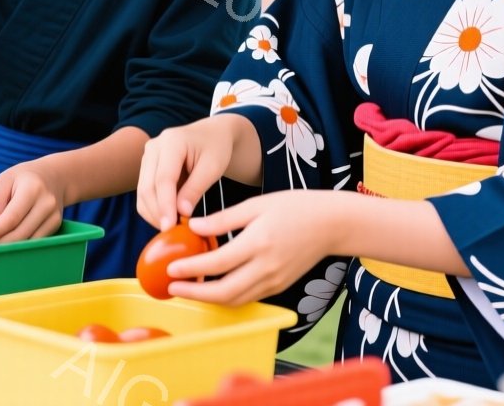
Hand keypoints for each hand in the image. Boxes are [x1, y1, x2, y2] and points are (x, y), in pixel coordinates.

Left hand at [0, 158, 69, 245]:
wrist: (54, 176)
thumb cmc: (24, 177)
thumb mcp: (5, 180)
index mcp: (32, 188)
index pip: (11, 217)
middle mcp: (46, 204)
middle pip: (20, 233)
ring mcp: (54, 216)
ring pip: (28, 241)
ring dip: (8, 247)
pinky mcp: (56, 225)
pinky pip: (35, 242)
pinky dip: (20, 245)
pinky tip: (7, 243)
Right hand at [137, 116, 245, 230]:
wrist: (211, 134)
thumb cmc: (216, 148)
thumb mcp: (213, 167)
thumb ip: (196, 188)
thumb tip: (181, 213)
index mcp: (172, 142)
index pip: (163, 179)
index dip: (165, 205)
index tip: (170, 227)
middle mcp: (154, 147)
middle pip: (148, 187)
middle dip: (158, 213)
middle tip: (172, 233)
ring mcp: (147, 156)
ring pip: (142, 193)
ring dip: (154, 214)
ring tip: (173, 228)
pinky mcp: (146, 167)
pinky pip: (144, 193)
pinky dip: (154, 209)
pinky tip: (169, 218)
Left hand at [164, 192, 338, 306]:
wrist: (331, 225)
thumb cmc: (295, 208)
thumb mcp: (257, 204)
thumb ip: (224, 219)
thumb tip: (193, 227)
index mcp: (259, 243)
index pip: (218, 263)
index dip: (192, 268)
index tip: (172, 268)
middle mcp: (266, 267)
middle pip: (224, 292)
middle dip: (195, 293)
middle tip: (172, 287)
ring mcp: (274, 281)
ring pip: (235, 300)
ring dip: (208, 298)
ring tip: (187, 289)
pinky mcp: (278, 287)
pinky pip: (247, 297)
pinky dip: (227, 296)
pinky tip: (212, 286)